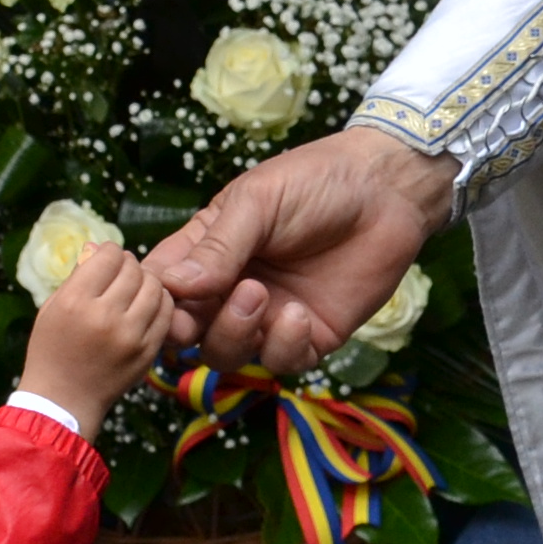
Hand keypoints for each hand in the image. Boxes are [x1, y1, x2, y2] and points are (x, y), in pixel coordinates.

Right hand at [15, 236, 180, 432]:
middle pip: (134, 269)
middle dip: (128, 265)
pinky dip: (160, 301)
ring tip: (135, 287)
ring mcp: (131, 335)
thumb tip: (98, 247)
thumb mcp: (51, 309)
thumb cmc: (50, 351)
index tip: (106, 259)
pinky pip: (166, 311)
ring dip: (147, 280)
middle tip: (122, 272)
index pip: (108, 257)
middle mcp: (105, 316)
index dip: (109, 252)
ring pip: (155, 286)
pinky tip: (148, 304)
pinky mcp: (149, 350)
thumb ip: (76, 277)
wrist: (63, 401)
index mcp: (75, 302)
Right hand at [149, 125, 455, 378]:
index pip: (162, 288)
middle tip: (194, 317)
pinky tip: (298, 315)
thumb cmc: (317, 181)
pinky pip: (281, 361)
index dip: (154, 301)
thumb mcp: (258, 202)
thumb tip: (173, 287)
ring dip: (233, 334)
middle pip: (187, 332)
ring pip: (227, 354)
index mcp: (207, 252)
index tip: (160, 301)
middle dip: (185, 330)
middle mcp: (230, 289)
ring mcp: (269, 316)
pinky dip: (282, 345)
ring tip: (257, 294)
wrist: (388, 190)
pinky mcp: (310, 335)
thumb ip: (219, 246)